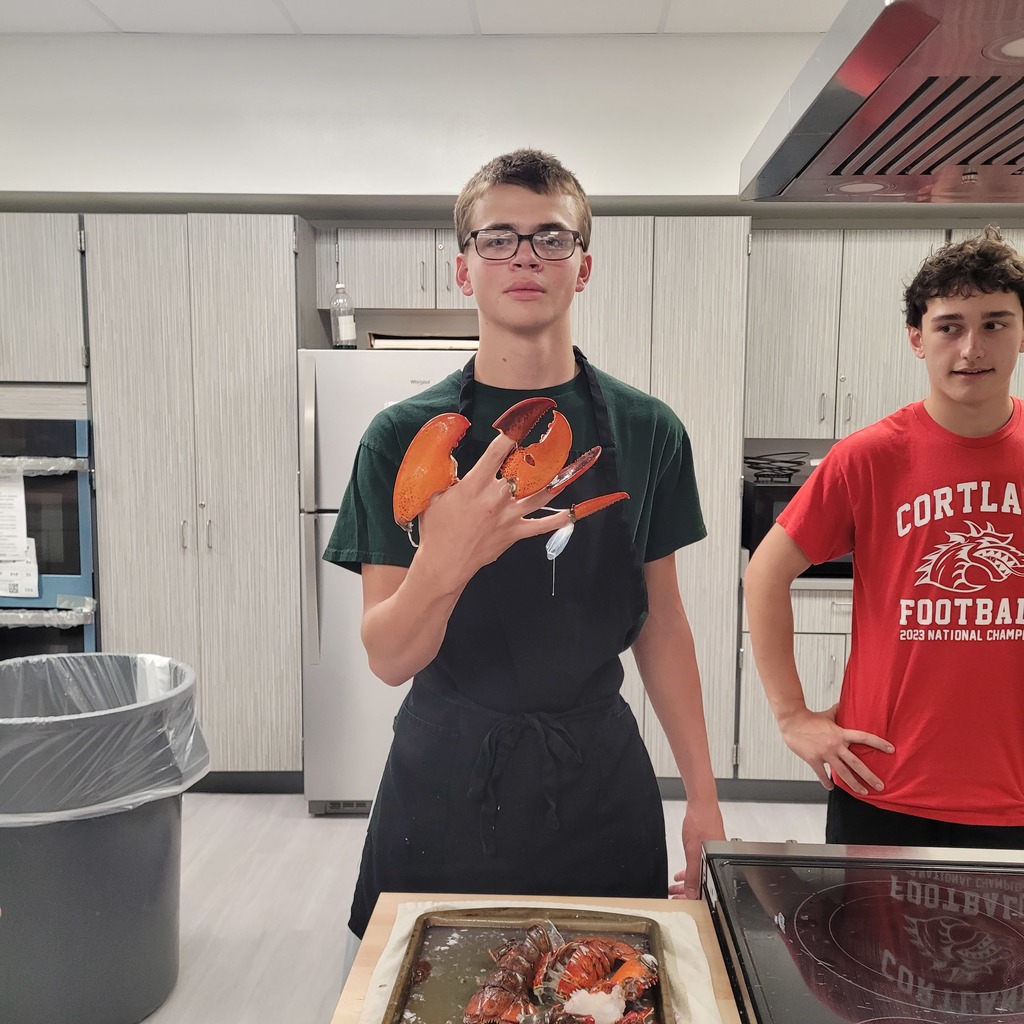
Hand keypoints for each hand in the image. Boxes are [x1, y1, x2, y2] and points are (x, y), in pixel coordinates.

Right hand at [416, 429, 570, 586]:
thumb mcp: (435, 494)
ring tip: (572, 466)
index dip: (513, 432)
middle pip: (524, 470)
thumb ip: (448, 474)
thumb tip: (450, 456)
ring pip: (540, 494)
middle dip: (539, 453)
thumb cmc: (437, 529)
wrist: (443, 563)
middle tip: (552, 440)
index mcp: (474, 484)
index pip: (498, 451)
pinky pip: (542, 525)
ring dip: (558, 480)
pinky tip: (572, 512)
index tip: (524, 419)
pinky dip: (559, 519)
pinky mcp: (514, 532)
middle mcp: (495, 498)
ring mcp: (508, 515)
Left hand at [667, 798, 725, 899]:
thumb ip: (692, 874)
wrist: (702, 803)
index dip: (691, 898)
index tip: (680, 901)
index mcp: (715, 863)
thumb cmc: (702, 821)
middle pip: (702, 883)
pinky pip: (699, 865)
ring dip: (687, 882)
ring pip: (700, 874)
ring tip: (676, 887)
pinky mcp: (707, 847)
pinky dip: (690, 871)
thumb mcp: (693, 852)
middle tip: (675, 896)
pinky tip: (682, 872)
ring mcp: (712, 854)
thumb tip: (691, 893)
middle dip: (687, 892)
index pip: (705, 890)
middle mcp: (715, 860)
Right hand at [779, 703, 893, 794]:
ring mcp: (825, 753)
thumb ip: (837, 711)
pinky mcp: (813, 759)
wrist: (792, 721)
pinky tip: (831, 787)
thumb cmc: (809, 718)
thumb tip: (844, 704)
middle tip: (880, 786)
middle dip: (869, 776)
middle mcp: (835, 745)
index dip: (878, 743)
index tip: (891, 750)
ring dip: (854, 784)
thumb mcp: (827, 714)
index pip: (864, 738)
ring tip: (863, 792)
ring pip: (843, 773)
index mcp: (841, 733)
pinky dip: (827, 782)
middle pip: (856, 763)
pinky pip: (822, 774)